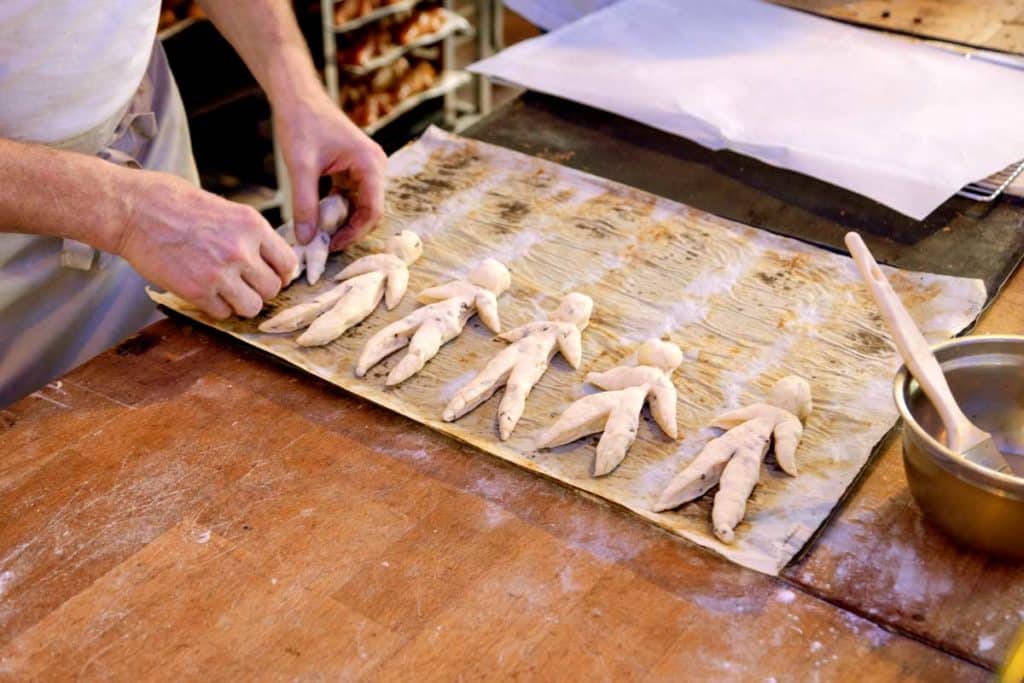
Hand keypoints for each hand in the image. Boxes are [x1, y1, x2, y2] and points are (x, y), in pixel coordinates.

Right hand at [117, 169, 296, 319]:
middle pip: (272, 289)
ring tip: (226, 292)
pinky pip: (222, 313)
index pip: (288, 263)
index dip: (281, 274)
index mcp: (252, 225)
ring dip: (241, 304)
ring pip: (252, 307)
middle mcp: (241, 250)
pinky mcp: (196, 291)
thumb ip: (247, 233)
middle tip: (245, 285)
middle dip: (260, 290)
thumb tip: (265, 256)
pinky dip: (215, 308)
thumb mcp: (223, 207)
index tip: (271, 276)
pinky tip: (204, 293)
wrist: (132, 209)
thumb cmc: (172, 202)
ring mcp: (220, 273)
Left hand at [274, 90, 386, 249]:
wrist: (296, 96)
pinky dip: (334, 210)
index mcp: (370, 164)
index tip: (331, 245)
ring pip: (359, 207)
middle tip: (323, 243)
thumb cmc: (301, 122)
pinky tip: (316, 217)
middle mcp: (373, 167)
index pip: (373, 210)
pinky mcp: (352, 170)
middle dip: (348, 229)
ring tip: (318, 232)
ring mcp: (364, 169)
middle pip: (369, 211)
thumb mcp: (300, 166)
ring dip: (341, 221)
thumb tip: (306, 240)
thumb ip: (305, 204)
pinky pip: (349, 198)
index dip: (354, 233)